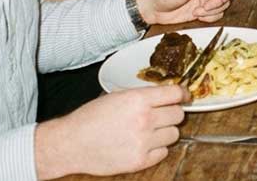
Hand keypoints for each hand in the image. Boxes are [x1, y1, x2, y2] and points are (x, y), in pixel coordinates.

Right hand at [35, 85, 187, 178]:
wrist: (71, 143)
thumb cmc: (90, 118)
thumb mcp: (116, 96)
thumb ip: (142, 95)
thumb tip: (166, 95)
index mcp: (138, 100)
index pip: (175, 94)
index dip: (182, 94)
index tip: (184, 97)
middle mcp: (144, 120)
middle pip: (178, 115)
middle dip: (172, 113)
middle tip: (162, 115)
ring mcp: (143, 142)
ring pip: (174, 134)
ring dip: (165, 132)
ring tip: (149, 131)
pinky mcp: (140, 161)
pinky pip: (163, 152)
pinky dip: (157, 149)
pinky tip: (144, 144)